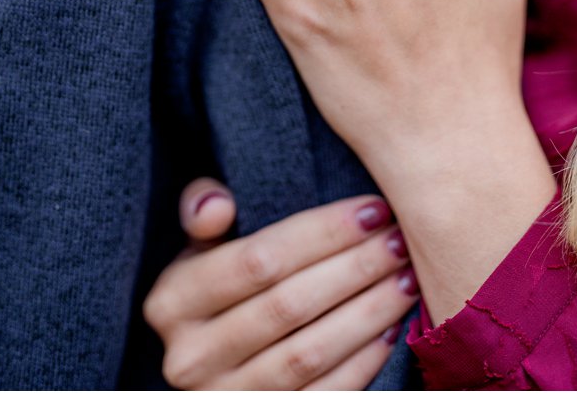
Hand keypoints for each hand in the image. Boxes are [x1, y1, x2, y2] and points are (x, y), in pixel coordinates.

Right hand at [145, 181, 415, 388]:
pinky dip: (363, 362)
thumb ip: (199, 215)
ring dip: (367, 313)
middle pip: (288, 305)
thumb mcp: (191, 253)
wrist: (206, 371)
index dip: (319, 234)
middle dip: (353, 268)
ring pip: (310, 353)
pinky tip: (392, 330)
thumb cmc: (208, 294)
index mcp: (171, 302)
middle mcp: (192, 356)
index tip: (369, 209)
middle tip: (397, 240)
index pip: (255, 260)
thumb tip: (218, 204)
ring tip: (405, 279)